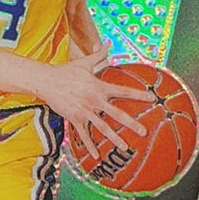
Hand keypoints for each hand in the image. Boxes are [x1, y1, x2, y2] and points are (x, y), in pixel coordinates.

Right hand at [39, 48, 153, 160]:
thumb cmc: (66, 71)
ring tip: (125, 147)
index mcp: (99, 87)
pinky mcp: (74, 119)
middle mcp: (94, 100)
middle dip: (131, 123)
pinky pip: (84, 135)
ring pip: (102, 127)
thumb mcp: (84, 62)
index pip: (123, 91)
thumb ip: (98, 54)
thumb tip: (107, 42)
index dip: (138, 94)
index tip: (152, 98)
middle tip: (143, 132)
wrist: (46, 81)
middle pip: (116, 114)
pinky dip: (90, 146)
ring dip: (114, 138)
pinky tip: (96, 156)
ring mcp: (84, 111)